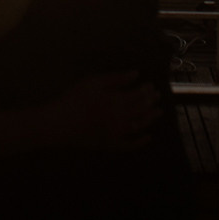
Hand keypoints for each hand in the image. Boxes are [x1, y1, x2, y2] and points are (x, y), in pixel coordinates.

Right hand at [44, 71, 160, 153]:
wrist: (60, 123)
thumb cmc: (74, 99)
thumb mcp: (93, 82)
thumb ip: (116, 78)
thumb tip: (135, 74)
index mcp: (117, 101)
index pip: (139, 95)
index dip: (147, 90)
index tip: (151, 85)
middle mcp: (121, 118)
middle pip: (141, 109)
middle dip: (151, 102)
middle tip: (158, 96)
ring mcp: (117, 133)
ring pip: (139, 125)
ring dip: (150, 118)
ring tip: (158, 112)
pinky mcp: (110, 144)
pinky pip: (130, 145)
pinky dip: (141, 142)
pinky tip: (148, 137)